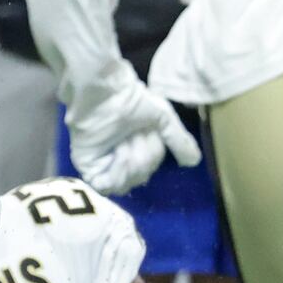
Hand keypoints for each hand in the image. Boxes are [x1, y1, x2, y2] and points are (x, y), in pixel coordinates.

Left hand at [68, 80, 200, 194]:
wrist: (106, 95)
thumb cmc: (133, 101)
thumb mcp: (164, 120)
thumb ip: (178, 141)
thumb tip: (194, 162)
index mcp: (135, 149)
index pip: (149, 168)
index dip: (153, 154)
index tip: (148, 132)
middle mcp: (119, 160)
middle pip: (139, 177)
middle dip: (143, 156)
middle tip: (134, 134)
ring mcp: (103, 166)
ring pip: (125, 184)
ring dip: (131, 163)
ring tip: (124, 142)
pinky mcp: (88, 169)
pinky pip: (106, 187)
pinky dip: (117, 174)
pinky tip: (118, 154)